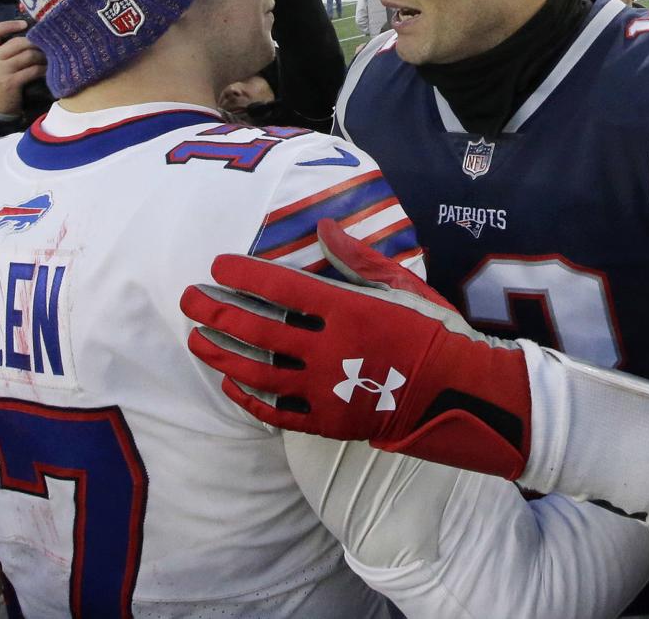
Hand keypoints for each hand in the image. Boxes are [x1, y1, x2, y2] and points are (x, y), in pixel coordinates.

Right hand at [0, 19, 46, 116]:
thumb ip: (5, 53)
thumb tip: (30, 39)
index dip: (8, 25)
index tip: (24, 23)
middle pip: (17, 42)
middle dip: (36, 43)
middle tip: (48, 45)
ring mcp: (0, 71)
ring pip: (28, 55)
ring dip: (43, 56)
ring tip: (50, 58)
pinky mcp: (11, 82)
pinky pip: (33, 70)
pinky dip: (43, 70)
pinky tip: (48, 71)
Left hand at [183, 219, 532, 478]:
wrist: (459, 393)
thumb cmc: (434, 331)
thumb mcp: (404, 286)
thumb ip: (358, 259)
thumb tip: (322, 227)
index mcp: (350, 311)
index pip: (282, 288)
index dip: (244, 275)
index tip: (219, 265)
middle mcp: (331, 350)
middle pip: (258, 330)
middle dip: (217, 312)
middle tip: (190, 300)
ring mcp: (326, 390)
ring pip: (258, 372)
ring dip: (222, 354)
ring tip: (198, 340)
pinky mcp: (328, 421)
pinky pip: (277, 412)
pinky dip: (249, 399)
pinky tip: (231, 385)